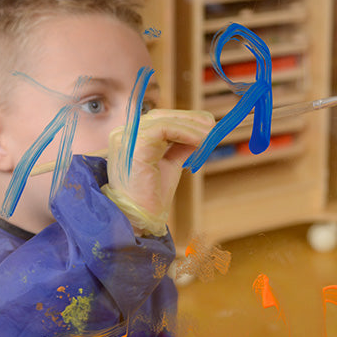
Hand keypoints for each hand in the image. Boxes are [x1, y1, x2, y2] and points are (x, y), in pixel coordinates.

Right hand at [103, 109, 213, 235]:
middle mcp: (124, 135)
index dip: (184, 119)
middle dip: (190, 119)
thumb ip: (179, 147)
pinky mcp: (136, 145)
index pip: (158, 120)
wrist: (137, 220)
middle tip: (212, 125)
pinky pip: (164, 129)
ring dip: (191, 126)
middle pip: (161, 116)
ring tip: (210, 134)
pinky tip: (200, 141)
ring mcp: (127, 138)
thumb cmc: (149, 199)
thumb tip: (199, 134)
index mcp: (129, 139)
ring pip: (164, 120)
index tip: (206, 124)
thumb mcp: (168, 165)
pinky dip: (185, 133)